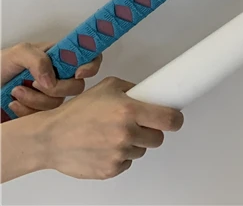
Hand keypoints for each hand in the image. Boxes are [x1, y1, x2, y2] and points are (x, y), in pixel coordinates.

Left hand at [1, 42, 102, 116]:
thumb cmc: (2, 64)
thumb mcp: (20, 52)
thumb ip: (38, 60)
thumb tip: (51, 80)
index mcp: (61, 56)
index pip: (90, 58)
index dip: (91, 66)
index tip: (78, 73)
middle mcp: (60, 75)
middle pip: (77, 86)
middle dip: (56, 88)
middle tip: (35, 83)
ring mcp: (50, 94)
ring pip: (58, 104)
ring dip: (35, 100)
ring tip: (16, 91)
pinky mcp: (39, 110)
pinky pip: (42, 117)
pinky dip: (26, 111)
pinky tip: (14, 103)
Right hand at [35, 76, 183, 179]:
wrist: (51, 138)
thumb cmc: (77, 112)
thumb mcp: (109, 87)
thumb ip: (133, 90)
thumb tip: (151, 93)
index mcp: (129, 110)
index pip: (169, 119)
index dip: (175, 120)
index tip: (175, 119)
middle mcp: (126, 133)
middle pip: (158, 138)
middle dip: (152, 131)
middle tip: (139, 125)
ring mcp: (118, 154)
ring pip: (142, 150)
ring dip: (135, 143)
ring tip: (114, 134)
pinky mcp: (110, 170)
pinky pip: (126, 163)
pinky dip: (120, 156)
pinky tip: (106, 146)